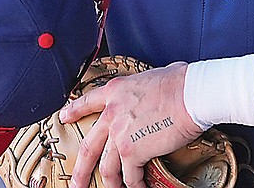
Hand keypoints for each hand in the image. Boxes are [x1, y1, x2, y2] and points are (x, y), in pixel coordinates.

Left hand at [62, 62, 202, 187]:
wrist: (190, 94)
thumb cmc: (180, 82)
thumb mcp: (152, 76)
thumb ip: (144, 87)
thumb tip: (156, 88)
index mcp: (116, 91)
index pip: (88, 101)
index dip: (74, 110)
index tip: (63, 117)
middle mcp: (112, 113)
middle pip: (88, 147)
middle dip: (80, 169)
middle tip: (76, 182)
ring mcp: (119, 134)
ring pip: (106, 168)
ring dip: (110, 184)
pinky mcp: (132, 152)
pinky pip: (130, 176)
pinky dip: (135, 186)